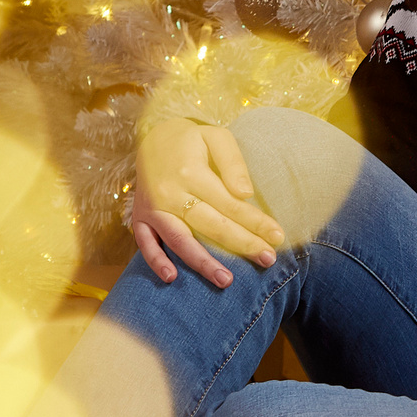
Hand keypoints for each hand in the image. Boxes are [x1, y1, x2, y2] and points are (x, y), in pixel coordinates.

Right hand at [129, 117, 284, 286]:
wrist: (152, 135)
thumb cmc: (192, 139)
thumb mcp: (216, 137)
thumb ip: (233, 163)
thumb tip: (246, 194)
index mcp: (192, 173)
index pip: (230, 204)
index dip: (255, 222)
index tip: (278, 237)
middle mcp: (170, 193)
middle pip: (211, 226)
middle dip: (242, 244)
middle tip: (268, 260)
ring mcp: (153, 208)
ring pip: (180, 240)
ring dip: (202, 263)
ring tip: (226, 280)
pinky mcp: (139, 217)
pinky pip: (145, 243)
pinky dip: (156, 261)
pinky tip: (172, 278)